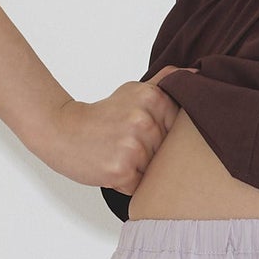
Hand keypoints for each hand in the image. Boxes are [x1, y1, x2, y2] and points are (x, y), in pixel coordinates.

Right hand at [36, 73, 177, 194]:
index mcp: (152, 99)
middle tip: (125, 141)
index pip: (180, 129)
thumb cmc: (100, 116)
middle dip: (150, 152)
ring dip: (139, 168)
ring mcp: (133, 147)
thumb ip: (165, 83)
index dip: (162, 134)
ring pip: (155, 170)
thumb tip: (196, 73)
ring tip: (117, 153)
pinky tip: (111, 165)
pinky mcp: (121, 170)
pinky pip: (139, 185)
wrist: (62, 131)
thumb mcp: (134, 91)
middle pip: (168, 151)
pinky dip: (127, 182)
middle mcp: (144, 121)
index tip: (141, 129)